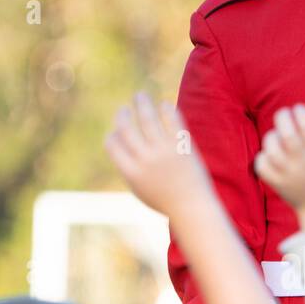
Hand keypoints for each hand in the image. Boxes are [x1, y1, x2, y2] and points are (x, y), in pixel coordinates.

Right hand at [105, 93, 210, 216]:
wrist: (192, 207)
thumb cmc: (165, 199)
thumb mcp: (140, 188)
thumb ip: (128, 167)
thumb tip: (119, 141)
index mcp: (131, 173)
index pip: (112, 145)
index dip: (112, 135)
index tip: (116, 132)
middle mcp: (145, 161)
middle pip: (126, 128)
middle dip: (122, 115)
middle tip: (124, 109)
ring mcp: (164, 152)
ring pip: (147, 119)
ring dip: (141, 103)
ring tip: (140, 96)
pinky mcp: (181, 146)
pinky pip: (172, 121)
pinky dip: (166, 109)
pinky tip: (164, 104)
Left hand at [255, 104, 304, 229]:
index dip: (301, 111)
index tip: (299, 109)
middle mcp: (303, 165)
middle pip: (288, 136)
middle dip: (283, 117)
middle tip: (284, 114)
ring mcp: (288, 176)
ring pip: (272, 150)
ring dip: (271, 136)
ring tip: (277, 135)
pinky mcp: (276, 185)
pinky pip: (262, 166)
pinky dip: (262, 156)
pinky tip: (271, 154)